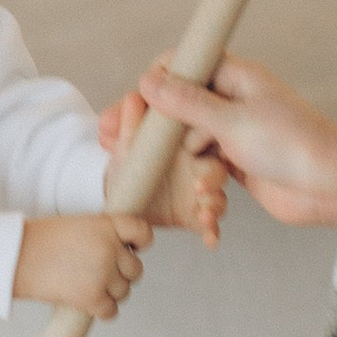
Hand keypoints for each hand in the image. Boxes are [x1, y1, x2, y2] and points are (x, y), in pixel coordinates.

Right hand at [14, 212, 148, 318]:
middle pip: (135, 269)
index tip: (132, 249)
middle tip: (99, 273)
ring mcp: (102, 274)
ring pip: (124, 291)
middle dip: (121, 273)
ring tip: (86, 286)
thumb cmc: (40, 240)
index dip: (140, 243)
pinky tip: (88, 304)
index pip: (143, 233)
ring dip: (110, 292)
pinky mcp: (91, 297)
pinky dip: (102, 310)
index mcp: (107, 225)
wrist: (14, 256)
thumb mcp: (78, 225)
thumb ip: (103, 236)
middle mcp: (110, 248)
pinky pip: (111, 311)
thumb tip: (125, 255)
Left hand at [98, 90, 226, 244]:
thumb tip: (133, 97)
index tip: (196, 149)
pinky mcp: (195, 216)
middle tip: (200, 187)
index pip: (204, 141)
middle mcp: (198, 169)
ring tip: (206, 214)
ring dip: (215, 206)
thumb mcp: (127, 145)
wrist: (119, 197)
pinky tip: (210, 239)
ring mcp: (199, 194)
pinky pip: (209, 225)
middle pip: (217, 171)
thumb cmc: (128, 164)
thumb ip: (130, 123)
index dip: (205, 144)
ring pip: (218, 198)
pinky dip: (212, 232)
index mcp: (186, 147)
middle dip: (213, 180)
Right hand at [134, 58, 336, 230]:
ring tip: (197, 180)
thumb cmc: (291, 144)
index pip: (181, 66)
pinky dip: (201, 181)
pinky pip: (203, 165)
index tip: (132, 108)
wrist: (329, 186)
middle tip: (120, 144)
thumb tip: (148, 82)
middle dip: (156, 130)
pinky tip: (203, 199)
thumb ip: (187, 102)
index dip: (154, 84)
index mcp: (234, 77)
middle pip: (178, 106)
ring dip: (185, 162)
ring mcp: (233, 131)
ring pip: (187, 140)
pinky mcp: (235, 161)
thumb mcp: (232, 120)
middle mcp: (231, 100)